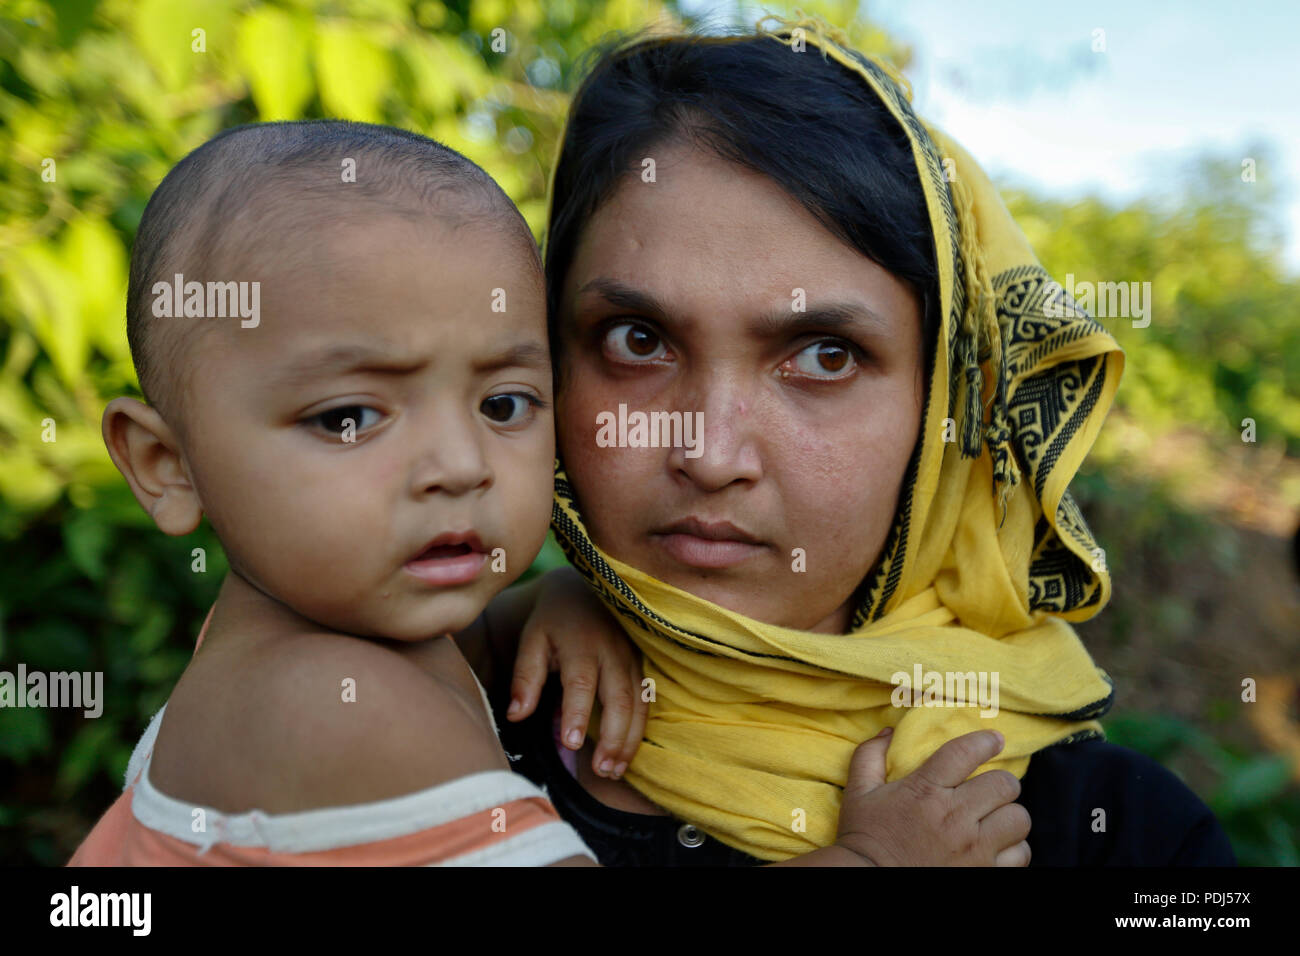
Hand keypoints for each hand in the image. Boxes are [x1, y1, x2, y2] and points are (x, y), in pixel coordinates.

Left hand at [506, 566, 647, 779]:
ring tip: (614, 771)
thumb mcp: (533, 640)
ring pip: (638, 703)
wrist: (584, 590)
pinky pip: (646, 701)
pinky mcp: (642, 665)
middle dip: (613, 737)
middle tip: (602, 770)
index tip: (570, 744)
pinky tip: (627, 754)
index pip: (581, 683)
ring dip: (629, 739)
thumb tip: (515, 716)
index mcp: (581, 643)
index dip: (577, 714)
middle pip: (618, 698)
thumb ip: (525, 677)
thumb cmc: (553, 621)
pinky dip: (639, 730)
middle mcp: (612, 651)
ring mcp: (631, 658)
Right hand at [834, 728, 1030, 865]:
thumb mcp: (859, 792)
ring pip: (1019, 819)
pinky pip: (1020, 854)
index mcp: (925, 790)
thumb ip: (870, 756)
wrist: (868, 880)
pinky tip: (998, 846)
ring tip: (997, 819)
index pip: (965, 753)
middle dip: (1001, 782)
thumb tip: (888, 731)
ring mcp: (972, 849)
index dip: (986, 741)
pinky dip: (1014, 848)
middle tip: (992, 788)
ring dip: (1010, 816)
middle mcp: (954, 817)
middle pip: (1004, 785)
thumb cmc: (865, 837)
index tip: (995, 740)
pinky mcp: (983, 873)